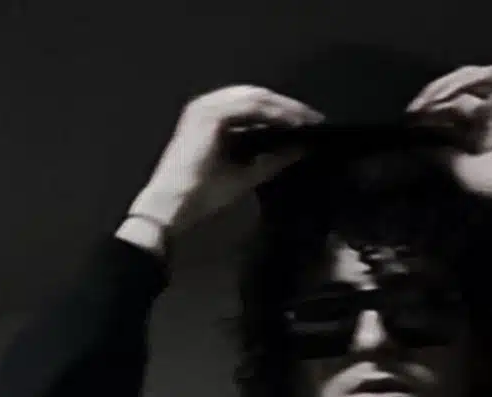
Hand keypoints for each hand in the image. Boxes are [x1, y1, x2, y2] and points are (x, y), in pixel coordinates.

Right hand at [129, 85, 323, 233]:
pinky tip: (291, 123)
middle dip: (289, 106)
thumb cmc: (203, 195)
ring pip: (256, 97)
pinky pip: (249, 106)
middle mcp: (210, 106)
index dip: (283, 112)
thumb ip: (273, 160)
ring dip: (285, 107)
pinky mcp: (209, 114)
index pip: (255, 106)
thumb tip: (302, 149)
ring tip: (308, 120)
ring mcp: (208, 106)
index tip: (310, 124)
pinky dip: (272, 113)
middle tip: (316, 119)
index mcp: (214, 118)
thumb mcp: (247, 175)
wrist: (174, 206)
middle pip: (258, 96)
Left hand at [407, 65, 491, 208]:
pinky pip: (488, 75)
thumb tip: (417, 147)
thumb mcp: (465, 173)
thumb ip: (443, 157)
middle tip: (411, 112)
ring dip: (443, 90)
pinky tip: (446, 94)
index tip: (406, 125)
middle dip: (431, 103)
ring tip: (424, 103)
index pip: (448, 119)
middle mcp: (491, 117)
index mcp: (479, 138)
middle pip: (454, 99)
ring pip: (468, 84)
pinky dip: (465, 81)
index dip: (427, 119)